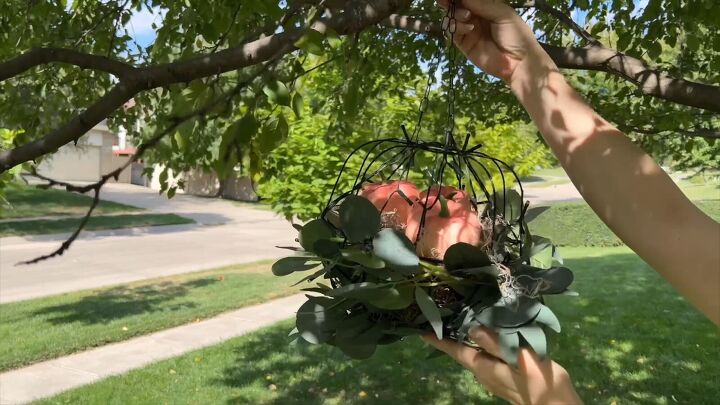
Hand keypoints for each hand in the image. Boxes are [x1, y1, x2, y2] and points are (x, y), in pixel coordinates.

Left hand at [423, 327, 581, 403]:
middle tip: (442, 316)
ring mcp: (494, 376)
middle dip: (450, 336)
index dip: (439, 341)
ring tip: (461, 319)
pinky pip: (487, 356)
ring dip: (466, 339)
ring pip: (474, 354)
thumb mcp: (518, 359)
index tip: (423, 330)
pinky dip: (482, 343)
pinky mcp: (505, 376)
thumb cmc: (538, 382)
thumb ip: (495, 343)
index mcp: (483, 368)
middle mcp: (484, 373)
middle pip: (462, 352)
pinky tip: (487, 333)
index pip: (456, 351)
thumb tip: (470, 328)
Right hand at [438, 0, 554, 82]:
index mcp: (487, 8)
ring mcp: (469, 31)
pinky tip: (469, 28)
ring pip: (453, 19)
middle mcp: (476, 18)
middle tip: (445, 1)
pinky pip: (453, 33)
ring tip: (467, 17)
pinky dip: (456, 27)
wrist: (519, 62)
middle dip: (450, 3)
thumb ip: (482, 4)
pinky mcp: (465, 45)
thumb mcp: (502, 14)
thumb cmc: (516, 35)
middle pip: (457, 7)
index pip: (469, 0)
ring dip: (456, 14)